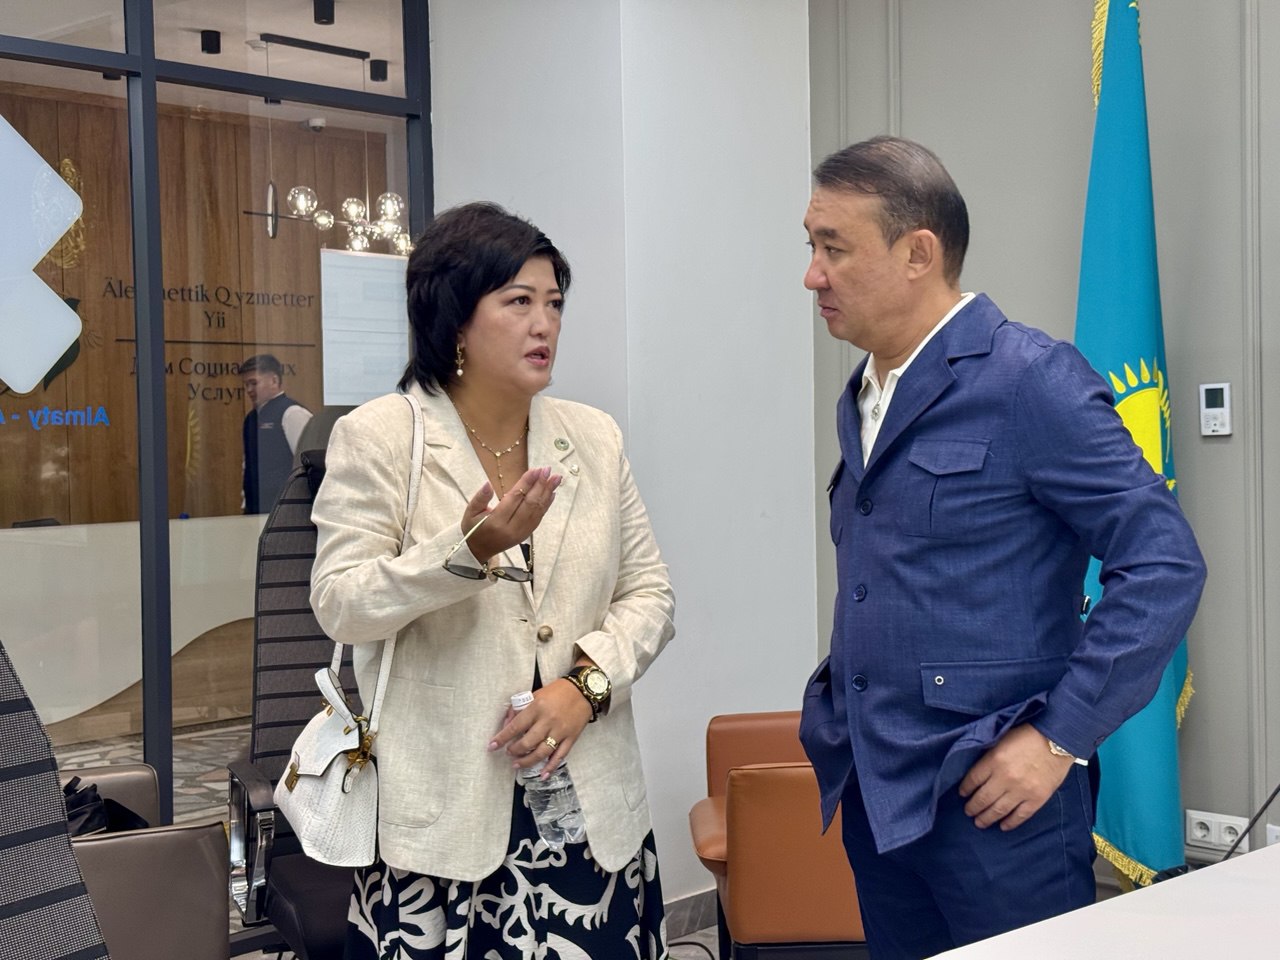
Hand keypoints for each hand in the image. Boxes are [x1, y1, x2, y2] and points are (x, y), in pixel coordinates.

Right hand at [462, 466, 562, 563]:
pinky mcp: (525, 535)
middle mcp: (511, 529)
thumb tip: (488, 483)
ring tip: (556, 479)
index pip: (514, 498)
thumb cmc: (472, 529)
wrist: (477, 551)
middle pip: (530, 504)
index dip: (526, 483)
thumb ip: (479, 498)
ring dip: (547, 493)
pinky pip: (538, 518)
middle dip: (541, 485)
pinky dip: (546, 505)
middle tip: (548, 470)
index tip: (535, 470)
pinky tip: (551, 493)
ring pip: (537, 511)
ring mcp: (520, 533)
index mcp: (496, 522)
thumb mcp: (470, 513)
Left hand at [488, 680, 592, 774]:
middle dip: (514, 751)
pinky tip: (543, 775)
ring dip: (527, 761)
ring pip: (542, 752)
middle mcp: (548, 721)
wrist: (583, 690)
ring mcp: (560, 731)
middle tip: (509, 753)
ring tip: (517, 764)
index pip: (515, 726)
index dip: (502, 738)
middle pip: (527, 743)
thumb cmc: (557, 691)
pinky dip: (551, 767)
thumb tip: (507, 723)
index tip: (492, 746)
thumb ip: (520, 708)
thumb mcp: (536, 694)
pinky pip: (560, 755)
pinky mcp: (571, 738)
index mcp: (537, 708)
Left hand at [958, 723, 1074, 830]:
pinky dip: (1010, 823)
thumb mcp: (1001, 740)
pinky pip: (1020, 815)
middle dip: (973, 807)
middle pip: (983, 798)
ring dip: (987, 818)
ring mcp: (1021, 791)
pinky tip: (1003, 826)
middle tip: (968, 812)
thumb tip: (978, 771)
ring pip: (998, 810)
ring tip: (979, 823)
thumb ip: (989, 756)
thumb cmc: (1028, 735)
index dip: (965, 788)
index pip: (973, 779)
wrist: (1058, 739)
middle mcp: (1005, 778)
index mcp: (994, 760)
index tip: (962, 794)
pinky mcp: (1037, 799)